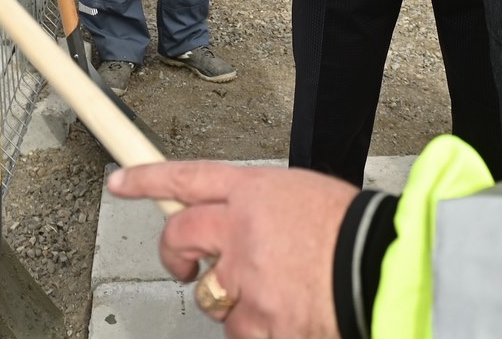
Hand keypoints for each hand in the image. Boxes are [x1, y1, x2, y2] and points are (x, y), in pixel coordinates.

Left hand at [109, 161, 354, 338]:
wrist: (380, 268)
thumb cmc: (352, 231)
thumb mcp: (303, 195)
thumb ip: (261, 208)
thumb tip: (239, 222)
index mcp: (254, 192)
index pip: (187, 177)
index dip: (147, 179)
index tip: (121, 181)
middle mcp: (240, 230)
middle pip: (179, 235)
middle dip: (175, 254)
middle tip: (185, 264)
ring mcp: (245, 277)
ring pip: (209, 294)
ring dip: (231, 299)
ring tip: (273, 293)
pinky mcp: (257, 319)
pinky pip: (239, 330)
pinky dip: (258, 329)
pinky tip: (286, 316)